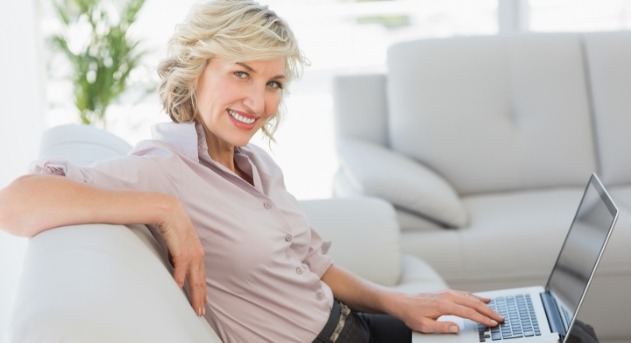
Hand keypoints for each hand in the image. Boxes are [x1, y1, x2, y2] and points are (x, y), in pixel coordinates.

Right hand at [157, 198, 206, 316]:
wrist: (163, 206)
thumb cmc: (168, 223)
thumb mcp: (173, 240)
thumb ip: (176, 252)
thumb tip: (174, 264)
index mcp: (195, 249)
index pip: (201, 272)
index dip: (202, 288)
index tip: (203, 301)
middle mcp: (196, 250)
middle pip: (200, 278)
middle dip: (201, 296)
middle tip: (200, 311)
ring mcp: (190, 249)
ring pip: (194, 275)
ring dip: (195, 293)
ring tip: (195, 307)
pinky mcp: (180, 245)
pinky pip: (181, 265)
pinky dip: (180, 277)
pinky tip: (179, 288)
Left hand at [397, 289, 503, 333]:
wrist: (402, 302)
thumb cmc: (411, 314)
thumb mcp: (424, 326)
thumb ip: (441, 327)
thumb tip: (457, 328)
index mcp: (444, 305)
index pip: (468, 313)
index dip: (482, 319)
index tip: (493, 324)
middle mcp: (447, 296)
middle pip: (473, 304)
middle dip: (489, 311)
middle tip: (501, 318)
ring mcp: (447, 293)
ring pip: (471, 297)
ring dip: (484, 304)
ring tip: (496, 310)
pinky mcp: (446, 292)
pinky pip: (465, 294)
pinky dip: (476, 297)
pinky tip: (482, 299)